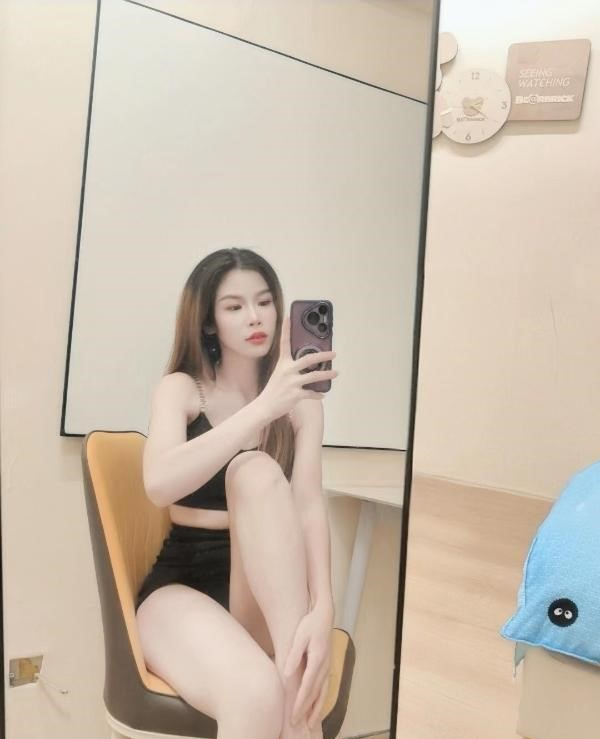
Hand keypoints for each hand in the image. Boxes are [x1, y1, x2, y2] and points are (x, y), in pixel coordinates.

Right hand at [257, 317, 337, 422]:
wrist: (265, 406)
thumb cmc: (274, 390)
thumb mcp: (279, 374)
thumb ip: (291, 367)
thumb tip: (307, 364)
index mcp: (283, 363)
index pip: (284, 343)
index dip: (286, 329)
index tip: (289, 317)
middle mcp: (287, 370)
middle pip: (309, 359)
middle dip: (323, 355)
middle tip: (333, 354)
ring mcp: (292, 382)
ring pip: (314, 376)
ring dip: (327, 374)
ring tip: (335, 373)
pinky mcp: (295, 394)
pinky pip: (311, 393)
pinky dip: (318, 394)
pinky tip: (323, 394)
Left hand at [283, 605, 333, 728]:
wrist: (324, 615)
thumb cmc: (310, 624)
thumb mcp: (300, 636)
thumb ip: (294, 655)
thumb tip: (287, 674)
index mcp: (317, 660)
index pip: (307, 687)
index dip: (300, 703)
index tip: (293, 715)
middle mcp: (325, 666)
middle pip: (315, 693)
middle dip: (306, 710)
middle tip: (296, 724)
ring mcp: (328, 667)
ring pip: (323, 693)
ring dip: (316, 709)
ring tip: (310, 723)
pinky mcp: (327, 665)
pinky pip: (325, 687)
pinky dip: (321, 699)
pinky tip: (316, 706)